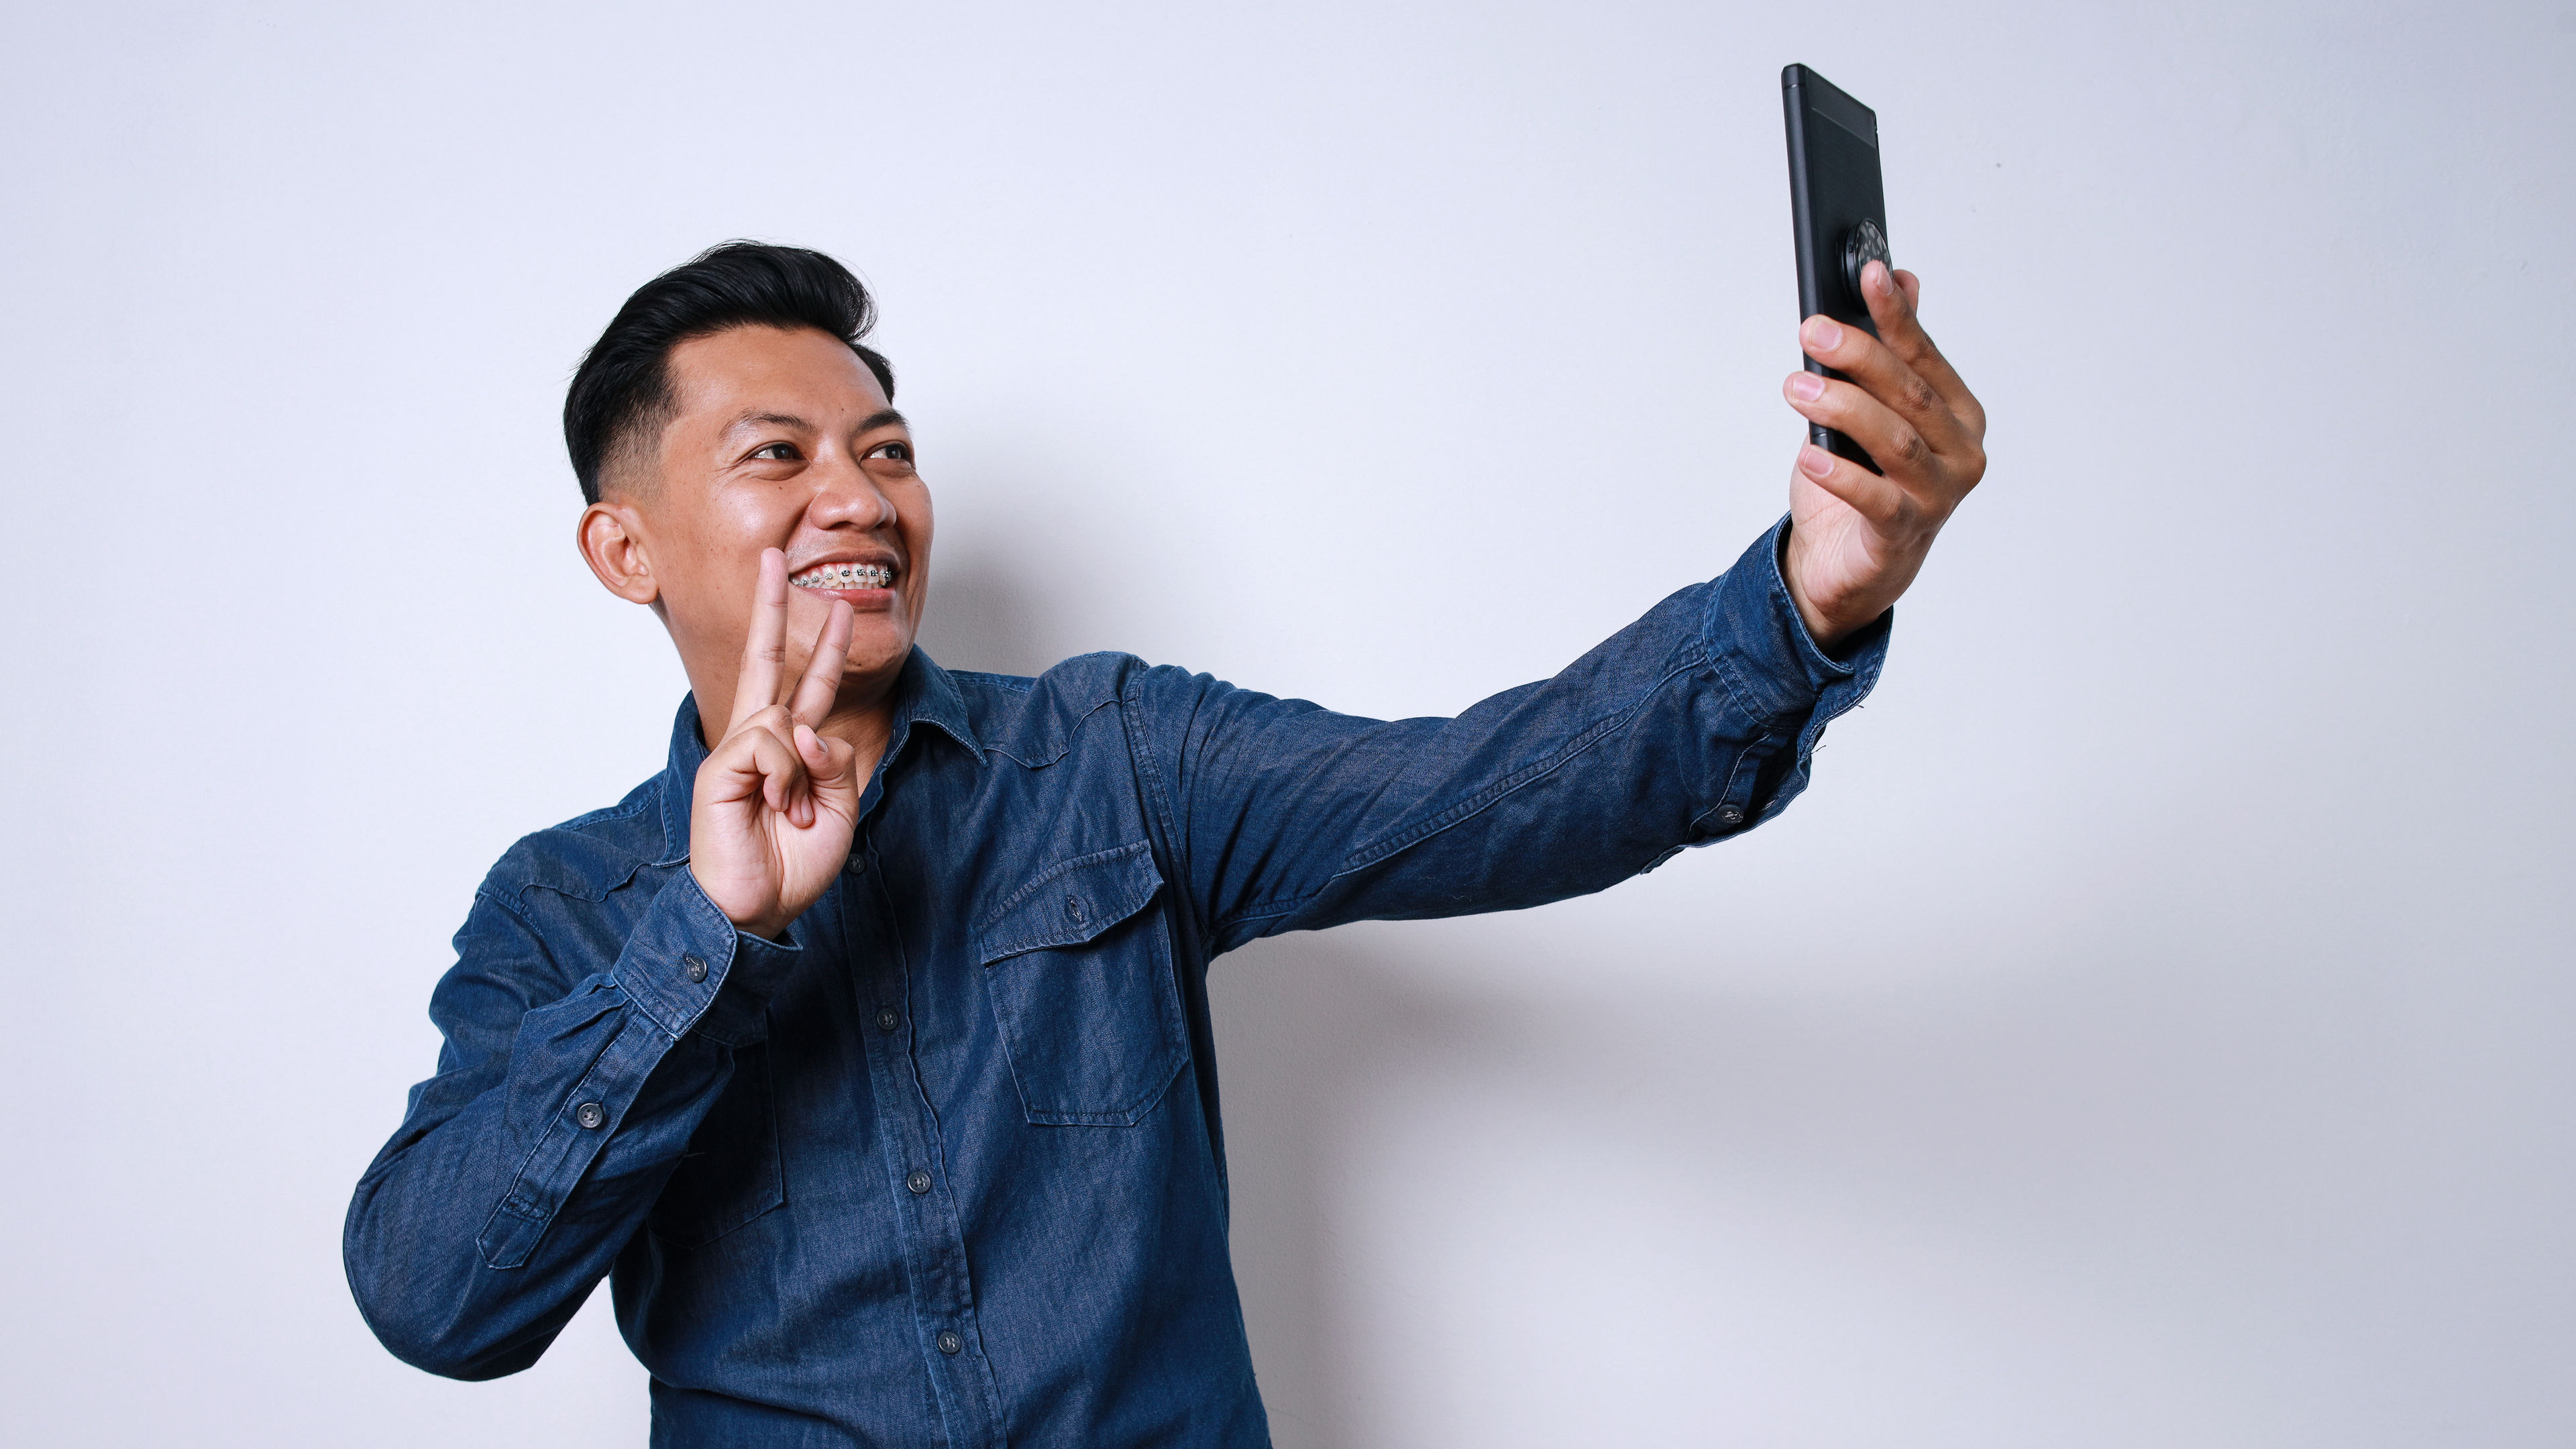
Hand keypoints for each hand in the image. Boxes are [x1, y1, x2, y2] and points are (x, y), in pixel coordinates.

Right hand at [689, 549, 861, 939]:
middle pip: (765, 662)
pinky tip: (775, 807)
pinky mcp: (718, 770)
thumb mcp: (837, 810)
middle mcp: (757, 744)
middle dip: (771, 608)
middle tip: (774, 557)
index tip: (834, 610)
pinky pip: (767, 744)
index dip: (823, 649)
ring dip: (802, 771)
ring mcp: (734, 754)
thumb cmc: (791, 866)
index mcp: (788, 752)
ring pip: (784, 719)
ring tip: (791, 814)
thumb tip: (809, 728)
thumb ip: (836, 762)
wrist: (755, 911)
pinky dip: (784, 777)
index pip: (808, 688)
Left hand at [1778, 262, 1986, 646]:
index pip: (1924, 354)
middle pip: (1908, 393)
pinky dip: (1841, 475)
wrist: (1847, 567)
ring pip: (1894, 440)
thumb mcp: (1868, 411)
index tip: (1869, 273)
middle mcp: (1960, 452)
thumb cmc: (1861, 482)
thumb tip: (1902, 277)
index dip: (1896, 313)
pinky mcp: (1906, 533)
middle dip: (1859, 356)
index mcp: (1957, 414)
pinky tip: (1810, 456)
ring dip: (1842, 408)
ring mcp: (1938, 495)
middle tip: (1813, 331)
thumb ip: (1888, 353)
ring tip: (1797, 386)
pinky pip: (1875, 499)